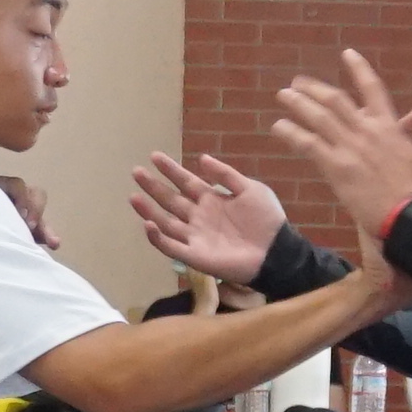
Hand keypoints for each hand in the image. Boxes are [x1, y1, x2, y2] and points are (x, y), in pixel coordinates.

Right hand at [125, 150, 288, 276]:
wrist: (276, 252)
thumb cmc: (267, 220)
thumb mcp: (250, 189)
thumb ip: (226, 175)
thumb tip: (201, 158)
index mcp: (211, 200)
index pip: (185, 182)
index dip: (171, 170)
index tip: (155, 156)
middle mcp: (198, 217)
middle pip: (170, 200)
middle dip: (153, 187)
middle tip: (136, 172)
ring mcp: (195, 237)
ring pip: (165, 222)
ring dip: (149, 211)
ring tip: (134, 197)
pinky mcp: (195, 256)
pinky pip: (171, 247)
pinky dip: (158, 238)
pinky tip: (149, 225)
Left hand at [267, 51, 411, 251]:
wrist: (405, 214)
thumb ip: (406, 133)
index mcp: (388, 125)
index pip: (372, 87)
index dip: (359, 68)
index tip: (347, 53)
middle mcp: (366, 130)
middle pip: (335, 99)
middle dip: (314, 88)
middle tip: (298, 83)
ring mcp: (350, 147)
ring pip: (318, 116)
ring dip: (297, 103)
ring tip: (283, 96)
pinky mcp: (336, 166)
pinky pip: (308, 143)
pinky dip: (291, 133)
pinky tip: (278, 127)